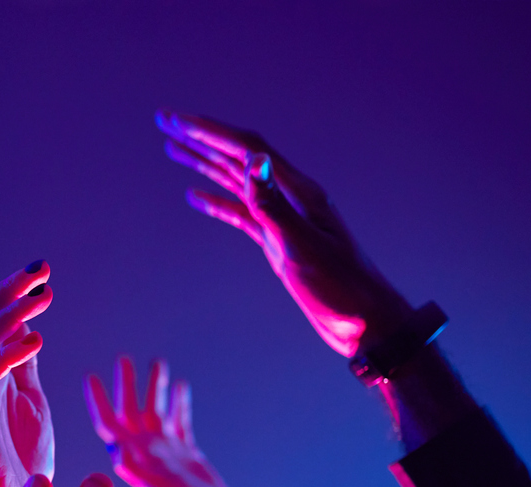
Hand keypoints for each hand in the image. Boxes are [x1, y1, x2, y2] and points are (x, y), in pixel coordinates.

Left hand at [85, 356, 236, 486]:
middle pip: (130, 412)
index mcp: (134, 460)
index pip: (108, 425)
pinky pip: (180, 421)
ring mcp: (166, 451)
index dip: (98, 401)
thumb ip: (141, 476)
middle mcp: (146, 452)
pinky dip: (180, 403)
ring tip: (156, 362)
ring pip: (156, 412)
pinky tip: (181, 384)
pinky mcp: (187, 454)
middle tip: (122, 358)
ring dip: (153, 387)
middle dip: (126, 385)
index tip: (90, 377)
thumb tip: (117, 455)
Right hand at [156, 111, 412, 356]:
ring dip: (204, 163)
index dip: (210, 132)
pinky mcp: (276, 240)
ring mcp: (282, 218)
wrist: (364, 321)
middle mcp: (289, 197)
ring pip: (235, 182)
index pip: (247, 149)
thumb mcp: (302, 245)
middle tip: (166, 121)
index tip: (177, 122)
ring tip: (173, 148)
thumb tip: (252, 160)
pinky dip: (215, 201)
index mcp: (297, 192)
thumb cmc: (341, 287)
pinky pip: (240, 213)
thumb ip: (273, 204)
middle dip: (201, 138)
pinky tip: (195, 196)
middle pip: (237, 157)